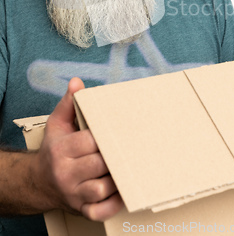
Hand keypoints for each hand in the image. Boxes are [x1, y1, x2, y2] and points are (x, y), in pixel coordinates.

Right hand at [33, 77, 123, 220]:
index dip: (106, 136)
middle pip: (98, 164)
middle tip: (133, 147)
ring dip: (117, 179)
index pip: (88, 142)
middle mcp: (66, 173)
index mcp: (62, 150)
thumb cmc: (54, 150)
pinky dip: (113, 204)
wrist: (39, 182)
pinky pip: (99, 211)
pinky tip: (123, 192)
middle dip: (116, 156)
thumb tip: (77, 82)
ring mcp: (74, 193)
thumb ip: (69, 103)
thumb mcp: (57, 124)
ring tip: (130, 167)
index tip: (120, 131)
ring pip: (101, 188)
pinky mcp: (81, 209)